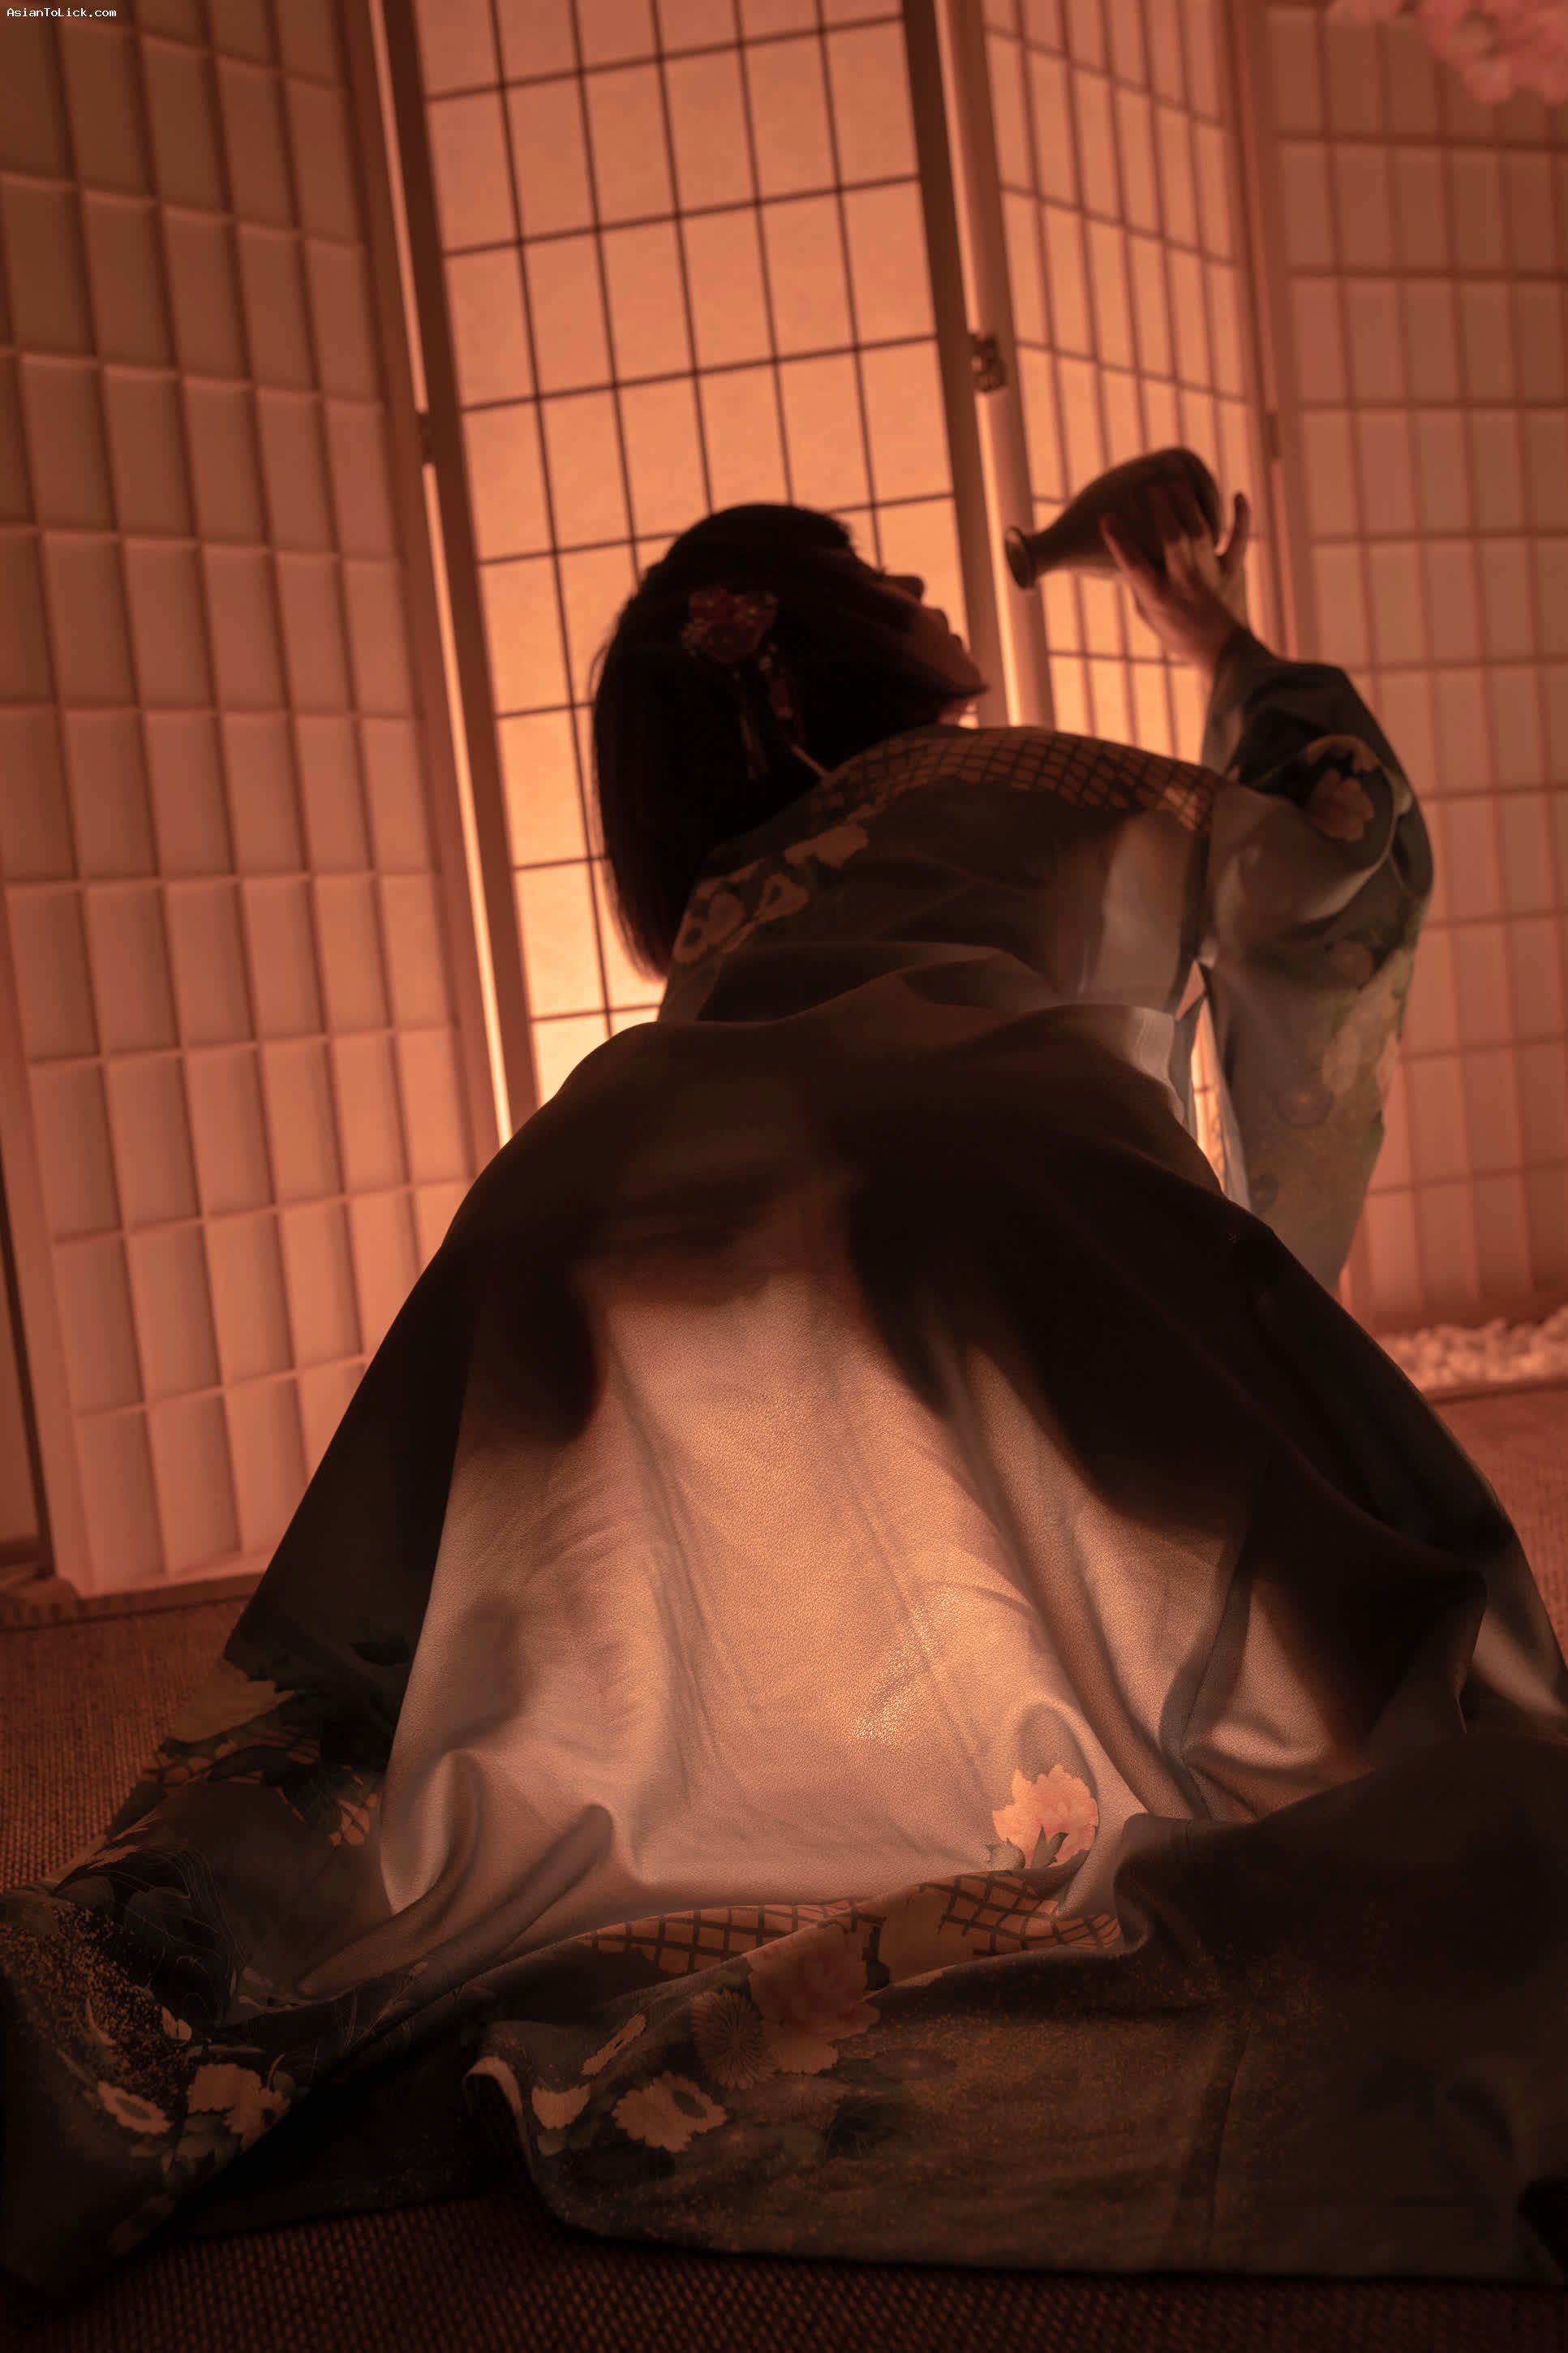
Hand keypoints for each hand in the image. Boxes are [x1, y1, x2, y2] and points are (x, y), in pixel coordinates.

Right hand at [1100, 484, 1253, 689]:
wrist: (1224, 654)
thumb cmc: (1180, 634)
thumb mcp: (1149, 615)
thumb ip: (1141, 584)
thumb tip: (1129, 551)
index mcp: (1158, 597)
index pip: (1133, 564)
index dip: (1119, 540)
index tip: (1106, 516)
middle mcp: (1184, 583)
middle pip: (1172, 539)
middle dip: (1161, 509)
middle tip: (1152, 486)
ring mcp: (1211, 575)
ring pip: (1201, 533)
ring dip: (1188, 505)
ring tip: (1178, 483)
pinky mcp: (1234, 571)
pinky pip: (1239, 540)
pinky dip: (1241, 517)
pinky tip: (1238, 495)